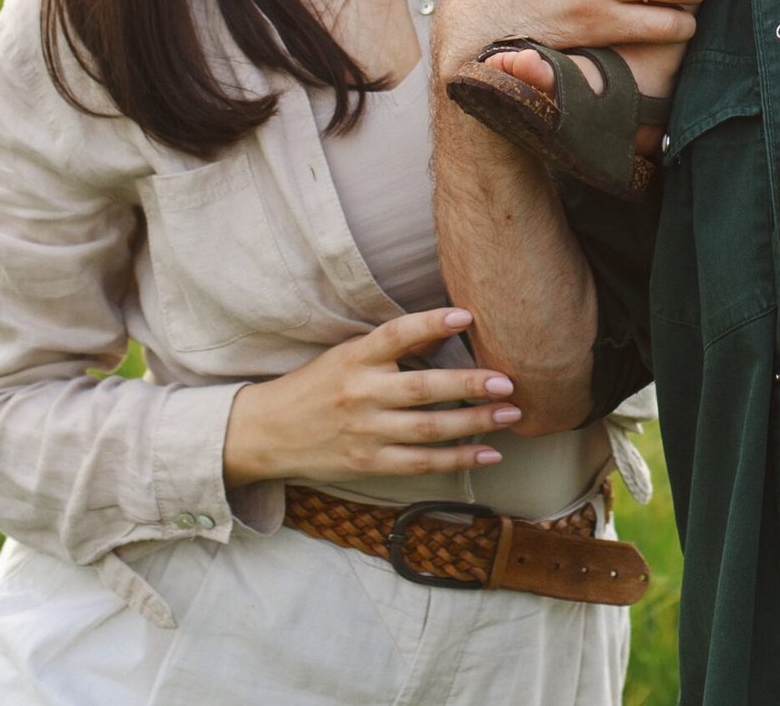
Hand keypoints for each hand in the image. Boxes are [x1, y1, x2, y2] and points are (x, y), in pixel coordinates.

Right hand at [222, 309, 518, 486]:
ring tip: (511, 414)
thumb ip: (390, 347)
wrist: (267, 433)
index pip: (397, 335)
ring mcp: (366, 432)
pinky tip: (489, 454)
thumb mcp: (346, 354)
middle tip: (508, 380)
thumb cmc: (316, 385)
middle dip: (469, 384)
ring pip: (429, 429)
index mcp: (355, 358)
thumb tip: (446, 328)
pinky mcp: (368, 464)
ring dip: (475, 423)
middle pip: (423, 388)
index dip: (431, 323)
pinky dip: (458, 460)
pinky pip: (421, 463)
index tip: (466, 315)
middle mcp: (361, 394)